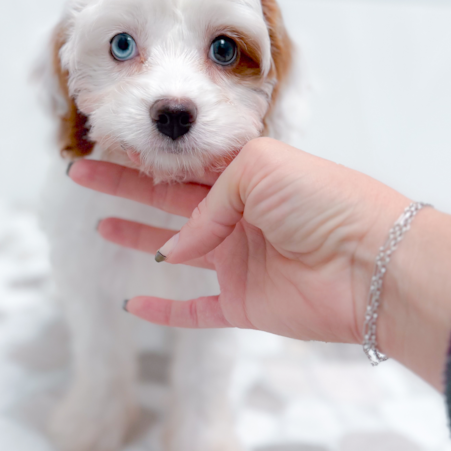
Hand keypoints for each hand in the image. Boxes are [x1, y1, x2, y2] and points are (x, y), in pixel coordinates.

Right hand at [70, 138, 407, 344]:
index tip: (110, 140)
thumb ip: (209, 198)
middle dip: (125, 185)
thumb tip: (177, 247)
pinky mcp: (245, 303)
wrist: (370, 263)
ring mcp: (240, 259)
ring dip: (138, 237)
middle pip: (168, 198)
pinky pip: (196, 310)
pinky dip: (165, 310)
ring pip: (176, 249)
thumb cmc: (324, 201)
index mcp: (246, 173)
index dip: (149, 154)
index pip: (187, 162)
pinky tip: (135, 303)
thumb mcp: (261, 168)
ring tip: (100, 227)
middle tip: (80, 173)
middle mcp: (239, 214)